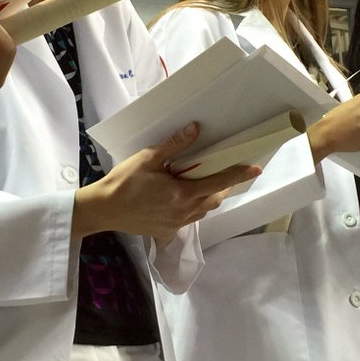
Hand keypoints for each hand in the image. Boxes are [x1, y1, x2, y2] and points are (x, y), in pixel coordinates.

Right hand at [72, 123, 260, 247]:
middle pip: (214, 200)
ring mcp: (175, 225)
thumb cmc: (124, 182)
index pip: (218, 182)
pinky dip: (192, 209)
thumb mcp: (148, 158)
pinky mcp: (166, 232)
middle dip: (224, 187)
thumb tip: (195, 128)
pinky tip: (181, 200)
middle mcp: (183, 212)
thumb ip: (174, 145)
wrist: (103, 209)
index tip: (255, 168)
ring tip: (205, 185)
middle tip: (226, 173)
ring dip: (208, 198)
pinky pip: (188, 220)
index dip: (238, 174)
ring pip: (202, 212)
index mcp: (182, 193)